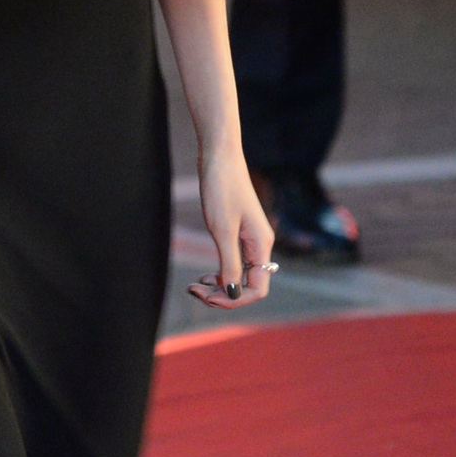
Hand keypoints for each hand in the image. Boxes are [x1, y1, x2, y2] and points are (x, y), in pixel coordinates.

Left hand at [185, 150, 273, 310]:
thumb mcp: (222, 230)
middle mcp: (260, 245)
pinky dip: (220, 273)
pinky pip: (235, 263)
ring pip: (240, 276)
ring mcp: (250, 239)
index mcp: (262, 245)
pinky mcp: (240, 232)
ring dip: (219, 286)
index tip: (207, 296)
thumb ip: (230, 264)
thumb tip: (233, 294)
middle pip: (248, 286)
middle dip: (223, 294)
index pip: (256, 289)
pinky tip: (205, 274)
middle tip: (193, 290)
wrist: (219, 156)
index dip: (233, 300)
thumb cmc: (221, 189)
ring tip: (195, 285)